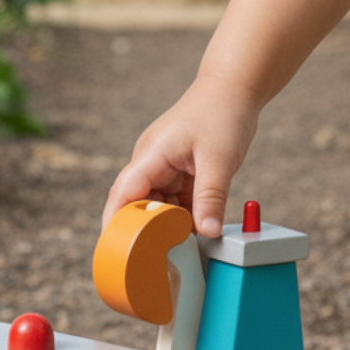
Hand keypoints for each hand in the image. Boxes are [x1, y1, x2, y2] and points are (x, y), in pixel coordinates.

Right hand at [102, 73, 260, 237]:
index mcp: (150, 155)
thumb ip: (211, 199)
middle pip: (137, 206)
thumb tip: (208, 234)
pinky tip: (196, 233)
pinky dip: (184, 218)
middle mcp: (151, 163)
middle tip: (158, 261)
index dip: (116, 224)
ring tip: (182, 250)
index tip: (117, 251)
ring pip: (158, 207)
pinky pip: (175, 203)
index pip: (123, 195)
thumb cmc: (222, 114)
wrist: (233, 88)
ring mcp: (163, 168)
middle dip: (146, 232)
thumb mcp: (219, 160)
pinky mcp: (178, 173)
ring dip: (169, 227)